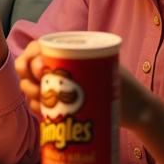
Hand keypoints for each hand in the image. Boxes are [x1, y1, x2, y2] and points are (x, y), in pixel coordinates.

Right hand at [17, 46, 159, 130]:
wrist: (136, 112)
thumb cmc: (125, 86)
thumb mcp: (109, 70)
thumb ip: (88, 65)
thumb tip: (56, 68)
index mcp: (67, 52)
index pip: (36, 48)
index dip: (31, 58)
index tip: (41, 72)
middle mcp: (57, 66)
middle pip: (27, 68)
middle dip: (29, 80)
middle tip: (42, 93)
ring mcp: (55, 86)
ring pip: (30, 86)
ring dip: (31, 95)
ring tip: (44, 106)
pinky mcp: (58, 105)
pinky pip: (37, 104)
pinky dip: (37, 109)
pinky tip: (44, 114)